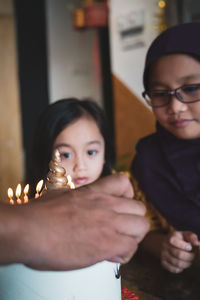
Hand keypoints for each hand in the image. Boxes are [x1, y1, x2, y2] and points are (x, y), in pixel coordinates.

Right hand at [0, 173, 148, 269]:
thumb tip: (76, 203)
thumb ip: (74, 198)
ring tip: (120, 245)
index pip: (124, 182)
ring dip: (134, 237)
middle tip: (121, 230)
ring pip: (142, 226)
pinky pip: (132, 248)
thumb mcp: (60, 195)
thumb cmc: (38, 215)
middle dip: (134, 221)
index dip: (128, 195)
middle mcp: (105, 204)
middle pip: (140, 208)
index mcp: (93, 192)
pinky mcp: (107, 243)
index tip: (122, 206)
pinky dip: (126, 254)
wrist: (28, 230)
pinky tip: (112, 256)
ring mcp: (109, 223)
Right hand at [161, 230, 198, 272]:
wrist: (166, 243)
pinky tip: (182, 264)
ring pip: (177, 263)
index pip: (174, 241)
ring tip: (189, 261)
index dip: (184, 246)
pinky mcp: (163, 262)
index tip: (190, 247)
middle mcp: (165, 245)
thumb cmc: (180, 239)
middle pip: (179, 254)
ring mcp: (163, 254)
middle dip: (190, 257)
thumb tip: (197, 244)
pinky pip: (174, 269)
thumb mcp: (185, 234)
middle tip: (193, 256)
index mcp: (171, 237)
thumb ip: (192, 237)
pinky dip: (181, 268)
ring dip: (187, 264)